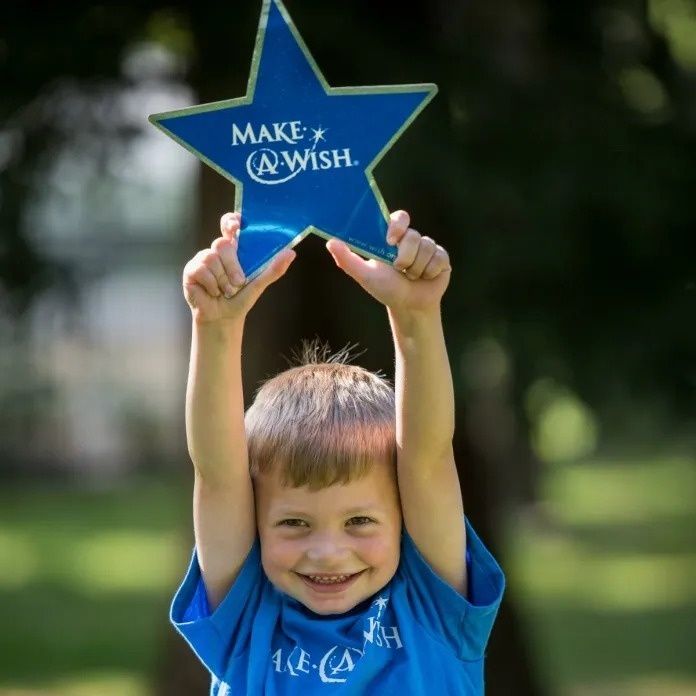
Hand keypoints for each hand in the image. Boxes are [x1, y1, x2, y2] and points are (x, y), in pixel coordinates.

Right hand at [183, 212, 295, 322]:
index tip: (237, 224)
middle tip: (239, 283)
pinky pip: (200, 269)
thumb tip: (291, 253)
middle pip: (222, 244)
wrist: (224, 318)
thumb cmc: (240, 299)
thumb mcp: (260, 283)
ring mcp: (202, 259)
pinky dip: (211, 284)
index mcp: (234, 249)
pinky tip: (213, 293)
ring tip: (226, 291)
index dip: (231, 221)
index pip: (229, 226)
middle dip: (233, 266)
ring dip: (223, 280)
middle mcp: (217, 251)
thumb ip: (274, 269)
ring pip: (211, 258)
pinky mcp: (191, 270)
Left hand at [326, 210, 450, 313]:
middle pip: (413, 236)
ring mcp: (428, 248)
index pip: (400, 218)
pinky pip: (438, 259)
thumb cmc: (386, 289)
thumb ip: (347, 258)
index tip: (390, 240)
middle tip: (399, 269)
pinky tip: (424, 278)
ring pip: (426, 248)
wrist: (409, 306)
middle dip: (405, 257)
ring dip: (416, 269)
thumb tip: (330, 242)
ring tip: (411, 277)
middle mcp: (411, 240)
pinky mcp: (442, 258)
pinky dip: (429, 272)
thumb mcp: (364, 275)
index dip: (398, 225)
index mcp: (394, 237)